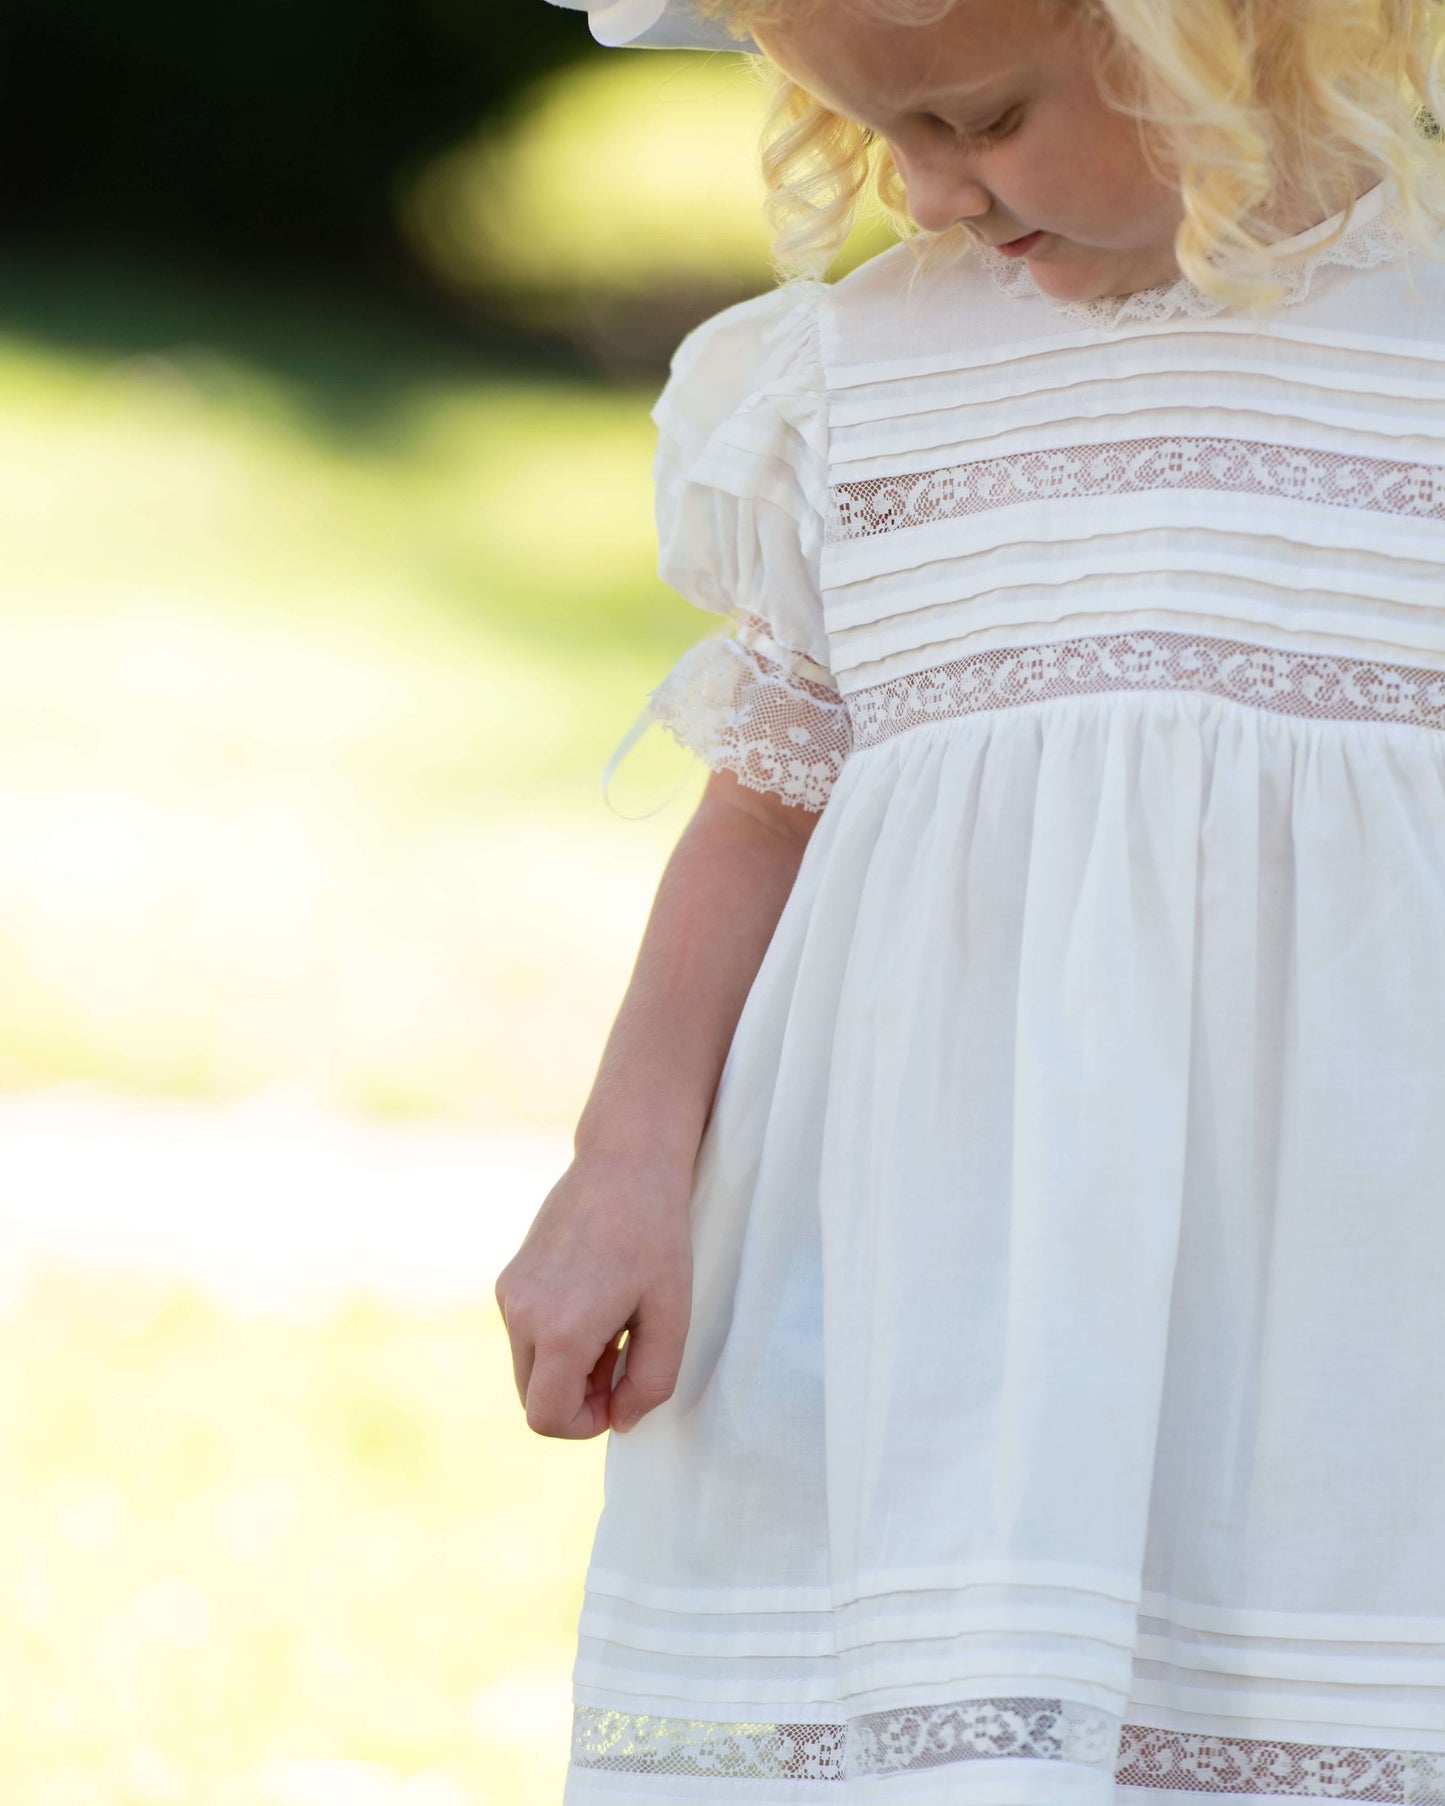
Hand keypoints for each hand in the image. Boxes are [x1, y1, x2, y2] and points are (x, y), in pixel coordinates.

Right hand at [493, 1150, 693, 1438]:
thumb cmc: (658, 1237)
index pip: (546, 1418)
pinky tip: (594, 1302)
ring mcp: (510, 1293)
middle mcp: (521, 1313)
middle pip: (533, 1398)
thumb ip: (650, 1382)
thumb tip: (620, 1422)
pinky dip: (555, 1338)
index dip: (585, 1424)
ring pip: (528, 1367)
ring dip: (568, 1366)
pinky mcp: (509, 1278)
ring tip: (614, 1325)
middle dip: (578, 1396)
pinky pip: (525, 1334)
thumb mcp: (672, 1318)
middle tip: (623, 1357)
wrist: (626, 1162)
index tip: (620, 1394)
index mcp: (559, 1330)